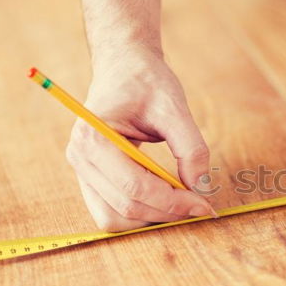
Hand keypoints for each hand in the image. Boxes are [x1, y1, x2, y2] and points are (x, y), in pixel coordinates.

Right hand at [66, 46, 215, 230]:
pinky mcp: (90, 177)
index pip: (135, 187)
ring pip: (115, 217)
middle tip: (201, 205)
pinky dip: (141, 213)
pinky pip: (111, 210)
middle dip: (167, 212)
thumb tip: (201, 188)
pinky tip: (167, 199)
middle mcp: (80, 157)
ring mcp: (81, 170)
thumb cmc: (146, 82)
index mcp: (94, 137)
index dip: (173, 202)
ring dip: (152, 218)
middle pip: (126, 207)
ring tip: (184, 202)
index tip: (205, 204)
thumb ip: (191, 148)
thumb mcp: (175, 108)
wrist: (124, 68)